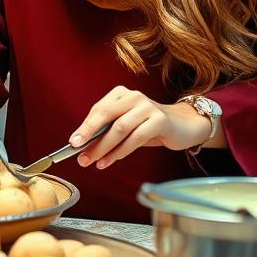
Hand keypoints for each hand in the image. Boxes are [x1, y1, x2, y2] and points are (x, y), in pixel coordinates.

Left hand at [68, 86, 213, 169]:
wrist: (183, 126)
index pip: (98, 110)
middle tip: (80, 154)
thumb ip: (107, 131)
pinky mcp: (159, 120)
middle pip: (106, 115)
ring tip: (94, 162)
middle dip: (90, 136)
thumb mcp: (126, 126)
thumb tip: (83, 146)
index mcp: (121, 93)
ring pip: (120, 128)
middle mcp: (133, 96)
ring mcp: (147, 106)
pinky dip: (121, 151)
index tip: (73, 143)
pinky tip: (111, 160)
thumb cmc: (149, 127)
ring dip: (104, 148)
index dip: (85, 127)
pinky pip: (136, 137)